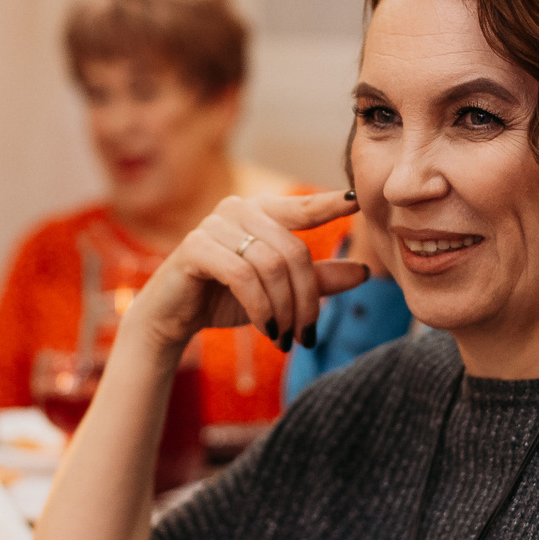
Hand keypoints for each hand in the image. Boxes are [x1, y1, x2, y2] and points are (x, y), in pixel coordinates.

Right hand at [124, 190, 366, 353]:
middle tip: (307, 335)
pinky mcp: (196, 247)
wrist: (173, 317)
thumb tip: (365, 272)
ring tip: (285, 338)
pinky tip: (267, 329)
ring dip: (284, 309)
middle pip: (293, 252)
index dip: (328, 204)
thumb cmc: (225, 298)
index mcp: (260, 213)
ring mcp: (215, 225)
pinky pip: (243, 276)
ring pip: (271, 266)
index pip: (302, 208)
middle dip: (306, 300)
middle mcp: (238, 210)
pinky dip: (261, 307)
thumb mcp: (279, 292)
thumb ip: (318, 280)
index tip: (355, 201)